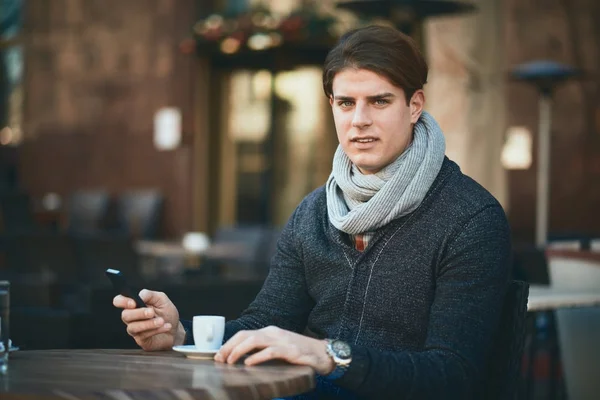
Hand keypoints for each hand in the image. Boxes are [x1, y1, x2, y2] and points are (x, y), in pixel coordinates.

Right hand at [113, 289, 185, 350]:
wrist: (175, 330)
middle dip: (139, 313)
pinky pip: (144, 335)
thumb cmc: (166, 313)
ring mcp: (135, 330)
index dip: (122, 301)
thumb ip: (150, 295)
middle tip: (152, 313)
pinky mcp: (141, 340)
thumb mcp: (162, 300)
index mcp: (134, 305)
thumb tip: (141, 294)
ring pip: (133, 327)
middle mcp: (132, 317)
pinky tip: (166, 326)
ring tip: (161, 321)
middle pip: (125, 315)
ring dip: (148, 323)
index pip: (119, 301)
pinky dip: (156, 330)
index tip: (134, 303)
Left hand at [214, 326, 334, 375]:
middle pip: (245, 335)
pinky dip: (257, 357)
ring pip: (255, 340)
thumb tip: (241, 360)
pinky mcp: (290, 350)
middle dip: (229, 347)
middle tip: (219, 359)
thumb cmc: (299, 353)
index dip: (229, 344)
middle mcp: (273, 333)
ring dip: (239, 351)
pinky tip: (249, 363)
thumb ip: (262, 350)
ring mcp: (282, 340)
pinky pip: (270, 351)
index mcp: (269, 332)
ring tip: (230, 361)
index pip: (244, 334)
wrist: (322, 353)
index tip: (218, 355)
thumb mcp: (278, 349)